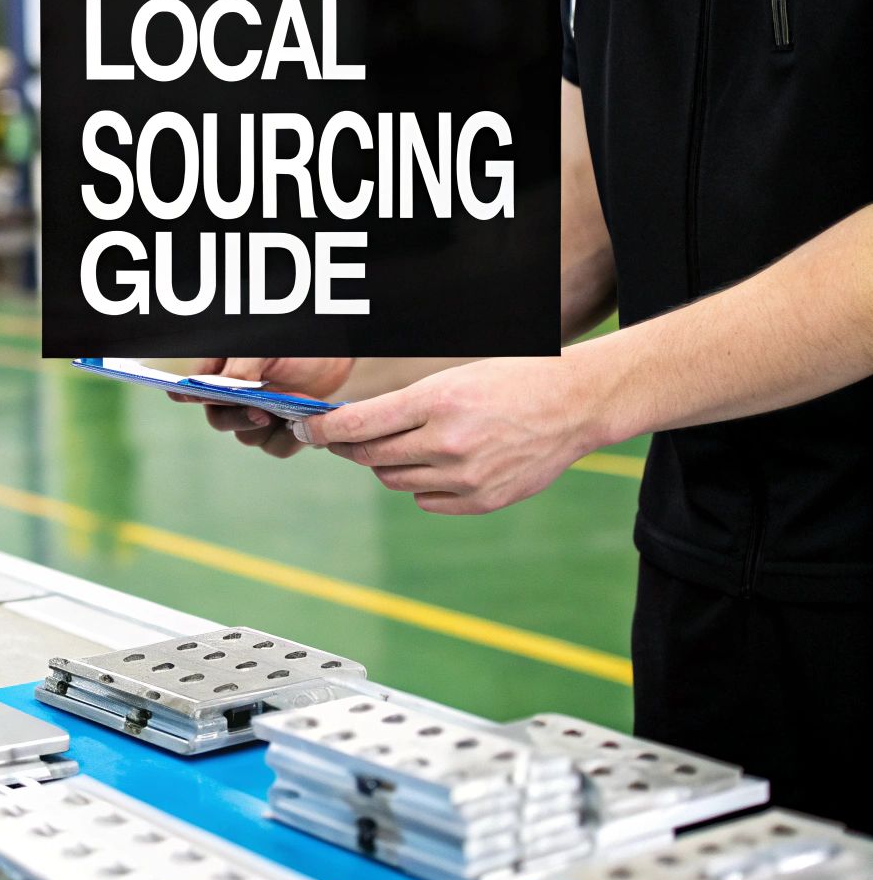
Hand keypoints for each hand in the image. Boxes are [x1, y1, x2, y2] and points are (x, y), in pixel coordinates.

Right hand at [168, 357, 352, 457]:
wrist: (338, 357)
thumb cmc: (298, 346)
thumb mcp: (267, 350)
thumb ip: (241, 369)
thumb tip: (223, 389)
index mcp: (223, 372)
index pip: (193, 387)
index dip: (186, 394)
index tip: (180, 395)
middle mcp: (235, 396)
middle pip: (220, 420)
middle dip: (239, 419)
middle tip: (261, 414)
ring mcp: (257, 413)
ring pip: (248, 437)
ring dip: (269, 431)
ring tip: (290, 418)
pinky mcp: (280, 428)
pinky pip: (275, 446)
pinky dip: (289, 439)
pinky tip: (301, 426)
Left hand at [299, 355, 604, 513]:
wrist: (574, 404)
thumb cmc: (511, 381)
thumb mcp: (452, 379)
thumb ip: (405, 406)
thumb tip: (353, 426)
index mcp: (437, 401)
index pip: (358, 424)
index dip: (322, 429)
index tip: (304, 429)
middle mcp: (447, 442)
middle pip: (370, 456)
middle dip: (346, 447)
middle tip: (338, 439)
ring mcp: (465, 476)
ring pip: (394, 480)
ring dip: (383, 465)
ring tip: (396, 446)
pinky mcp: (481, 500)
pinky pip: (426, 500)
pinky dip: (420, 484)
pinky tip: (433, 464)